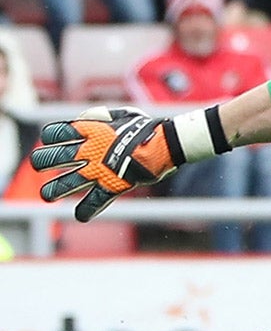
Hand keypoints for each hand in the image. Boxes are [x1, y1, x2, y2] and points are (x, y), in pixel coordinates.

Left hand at [32, 108, 183, 221]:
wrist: (168, 144)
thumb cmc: (146, 128)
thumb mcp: (122, 115)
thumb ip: (100, 117)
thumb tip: (84, 120)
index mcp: (91, 132)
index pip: (56, 132)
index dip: (50, 136)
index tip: (53, 139)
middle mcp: (90, 152)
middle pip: (52, 157)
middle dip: (42, 161)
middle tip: (42, 165)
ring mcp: (100, 170)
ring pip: (66, 183)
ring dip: (53, 190)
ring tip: (47, 195)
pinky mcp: (113, 186)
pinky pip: (94, 202)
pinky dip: (86, 211)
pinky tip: (80, 215)